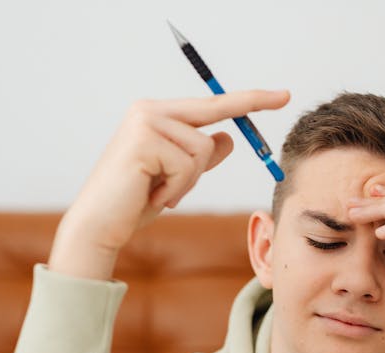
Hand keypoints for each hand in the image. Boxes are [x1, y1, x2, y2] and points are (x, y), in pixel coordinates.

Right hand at [50, 89, 290, 278]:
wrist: (100, 225)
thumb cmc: (136, 202)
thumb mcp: (177, 178)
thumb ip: (201, 157)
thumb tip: (228, 137)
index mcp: (156, 115)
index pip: (210, 104)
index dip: (247, 100)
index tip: (281, 96)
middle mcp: (149, 111)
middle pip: (212, 115)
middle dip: (248, 107)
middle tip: (285, 95)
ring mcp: (144, 123)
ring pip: (201, 149)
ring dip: (189, 181)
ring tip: (163, 193)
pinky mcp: (143, 141)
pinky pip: (187, 166)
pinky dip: (177, 189)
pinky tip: (154, 197)